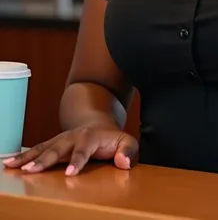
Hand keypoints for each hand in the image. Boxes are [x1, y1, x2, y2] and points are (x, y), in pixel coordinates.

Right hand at [1, 126, 137, 176]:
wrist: (97, 122)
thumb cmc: (112, 137)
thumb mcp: (127, 141)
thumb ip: (129, 151)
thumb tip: (123, 162)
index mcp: (91, 136)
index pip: (84, 149)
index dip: (77, 161)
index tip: (69, 173)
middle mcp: (73, 136)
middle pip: (57, 148)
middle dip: (44, 159)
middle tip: (31, 170)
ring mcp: (61, 139)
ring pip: (43, 147)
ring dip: (28, 157)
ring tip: (13, 166)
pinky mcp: (53, 143)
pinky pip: (37, 150)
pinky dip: (23, 156)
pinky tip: (10, 163)